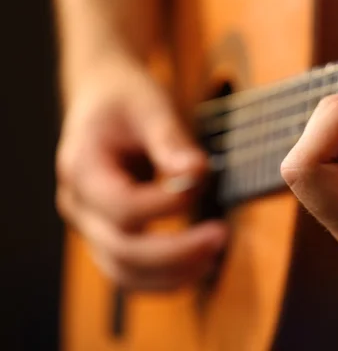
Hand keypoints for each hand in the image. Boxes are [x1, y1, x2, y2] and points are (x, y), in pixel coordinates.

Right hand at [56, 53, 227, 290]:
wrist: (102, 97)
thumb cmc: (125, 98)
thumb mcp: (149, 105)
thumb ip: (171, 140)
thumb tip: (198, 172)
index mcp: (81, 167)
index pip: (122, 206)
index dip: (165, 205)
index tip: (202, 183)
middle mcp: (78, 204)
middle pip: (121, 250)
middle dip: (176, 251)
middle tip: (221, 234)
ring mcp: (90, 224)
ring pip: (123, 272)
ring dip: (172, 273)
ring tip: (214, 255)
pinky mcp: (107, 234)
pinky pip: (130, 272)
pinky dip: (163, 278)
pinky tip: (199, 265)